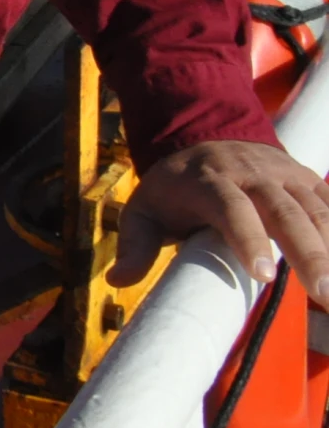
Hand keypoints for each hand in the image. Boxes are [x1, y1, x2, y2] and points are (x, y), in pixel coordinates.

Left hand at [109, 139, 328, 305]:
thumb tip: (118, 280)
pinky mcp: (308, 181)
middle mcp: (252, 174)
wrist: (206, 135)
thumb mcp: (143, 209)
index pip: (230, 208)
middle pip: (285, 211)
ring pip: (317, 210)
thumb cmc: (175, 187)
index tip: (264, 273)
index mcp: (209, 181)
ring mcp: (285, 175)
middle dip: (309, 251)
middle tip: (324, 292)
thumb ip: (134, 244)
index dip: (247, 237)